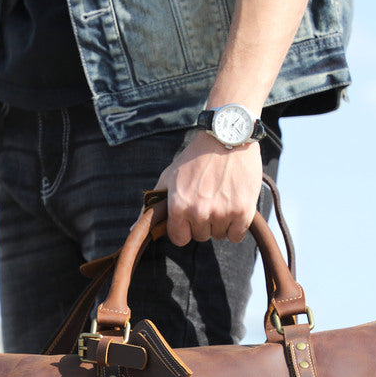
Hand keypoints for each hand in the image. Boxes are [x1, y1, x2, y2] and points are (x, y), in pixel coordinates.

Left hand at [154, 131, 262, 245]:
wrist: (227, 137)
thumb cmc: (195, 157)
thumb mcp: (168, 177)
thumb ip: (151, 205)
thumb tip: (132, 228)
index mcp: (179, 205)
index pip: (179, 238)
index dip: (184, 228)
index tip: (190, 215)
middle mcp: (199, 212)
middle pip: (201, 236)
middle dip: (203, 222)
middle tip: (208, 199)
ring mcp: (222, 212)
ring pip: (219, 235)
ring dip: (221, 222)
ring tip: (222, 197)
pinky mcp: (243, 211)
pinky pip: (236, 235)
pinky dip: (237, 224)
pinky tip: (234, 204)